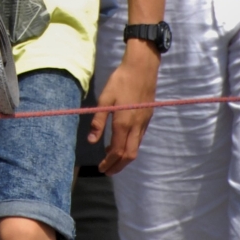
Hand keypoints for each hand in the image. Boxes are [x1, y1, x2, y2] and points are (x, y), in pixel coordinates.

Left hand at [91, 43, 157, 174]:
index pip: (116, 150)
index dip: (108, 162)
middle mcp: (136, 127)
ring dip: (124, 158)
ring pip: (136, 148)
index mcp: (123, 123)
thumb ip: (98, 121)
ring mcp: (144, 123)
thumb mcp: (104, 100)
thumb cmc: (120, 81)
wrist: (142, 68)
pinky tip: (122, 143)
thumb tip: (91, 141)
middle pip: (129, 155)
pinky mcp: (148, 118)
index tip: (100, 167)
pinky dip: (130, 147)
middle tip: (107, 171)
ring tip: (112, 160)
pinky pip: (139, 139)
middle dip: (118, 166)